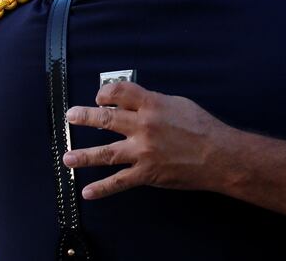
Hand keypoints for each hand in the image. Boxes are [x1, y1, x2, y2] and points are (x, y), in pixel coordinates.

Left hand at [63, 81, 229, 199]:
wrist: (219, 155)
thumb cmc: (203, 127)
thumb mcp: (179, 104)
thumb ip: (154, 103)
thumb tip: (136, 103)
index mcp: (152, 105)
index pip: (120, 92)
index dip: (106, 92)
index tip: (100, 97)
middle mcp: (143, 126)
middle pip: (106, 119)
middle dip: (85, 117)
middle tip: (71, 116)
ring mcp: (143, 152)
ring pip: (106, 153)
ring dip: (83, 155)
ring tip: (67, 158)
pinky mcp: (147, 173)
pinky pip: (119, 181)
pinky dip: (102, 188)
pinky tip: (87, 192)